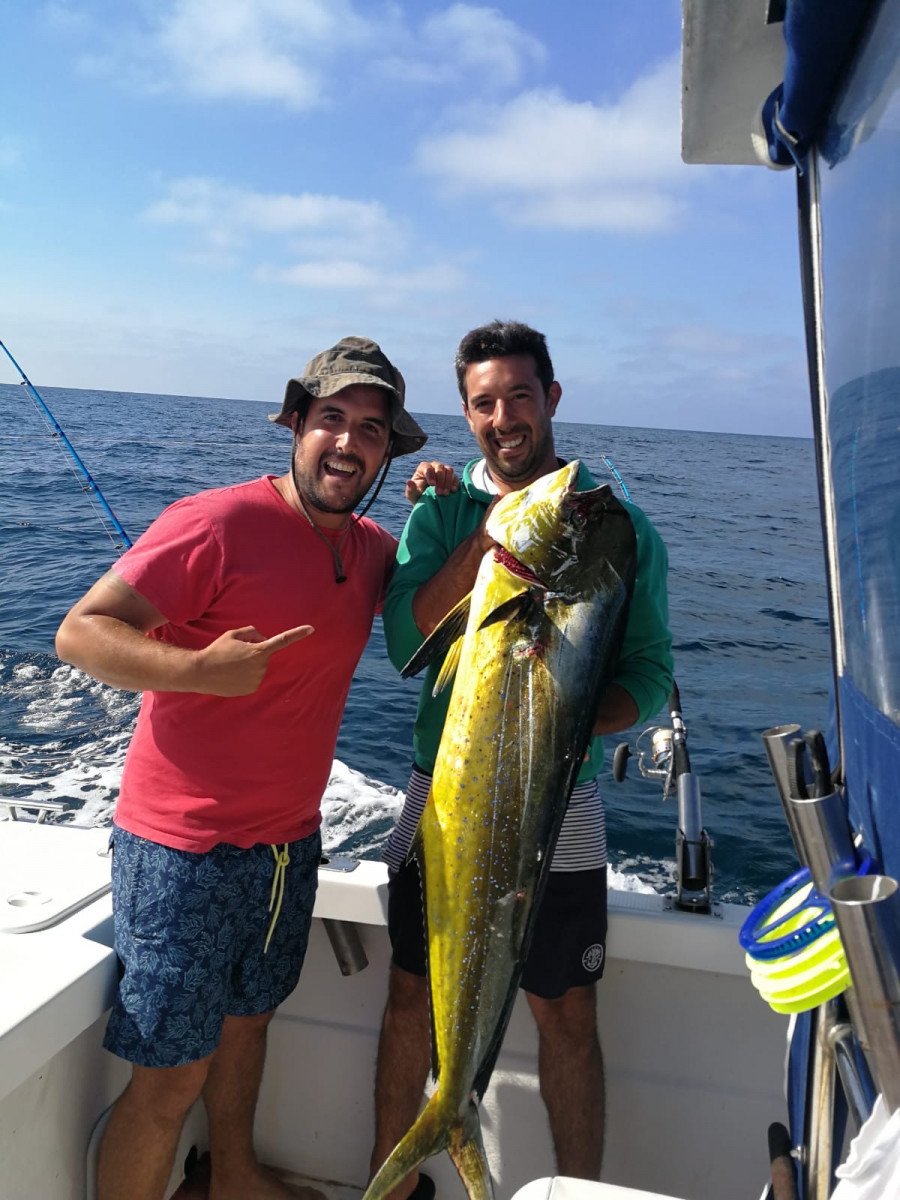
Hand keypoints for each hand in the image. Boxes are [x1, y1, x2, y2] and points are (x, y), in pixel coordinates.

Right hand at [193, 625, 313, 696]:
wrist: (202, 672)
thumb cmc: (217, 650)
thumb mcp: (234, 634)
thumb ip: (252, 632)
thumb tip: (262, 640)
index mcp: (259, 651)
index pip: (282, 640)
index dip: (297, 634)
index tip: (311, 629)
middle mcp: (261, 667)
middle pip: (264, 653)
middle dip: (255, 650)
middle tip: (236, 652)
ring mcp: (257, 680)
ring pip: (258, 666)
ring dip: (249, 663)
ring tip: (231, 664)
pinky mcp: (251, 689)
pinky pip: (253, 678)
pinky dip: (245, 675)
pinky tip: (232, 674)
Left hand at [405, 461, 459, 503]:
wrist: (429, 503)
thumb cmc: (418, 497)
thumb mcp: (412, 495)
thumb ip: (410, 489)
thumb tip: (409, 482)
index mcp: (423, 468)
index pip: (427, 467)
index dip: (430, 475)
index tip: (432, 485)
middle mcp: (434, 467)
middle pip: (440, 467)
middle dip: (440, 480)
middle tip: (439, 493)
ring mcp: (444, 471)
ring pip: (449, 470)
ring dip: (448, 482)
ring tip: (445, 494)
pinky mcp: (452, 477)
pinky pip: (456, 477)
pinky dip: (455, 483)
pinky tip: (453, 491)